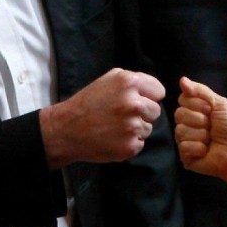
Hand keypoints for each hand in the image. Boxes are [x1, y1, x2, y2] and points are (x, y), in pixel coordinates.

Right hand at [40, 68, 164, 167]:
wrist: (67, 129)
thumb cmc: (88, 103)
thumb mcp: (109, 79)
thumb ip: (133, 81)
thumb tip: (156, 91)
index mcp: (129, 82)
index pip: (159, 91)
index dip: (148, 96)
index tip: (136, 100)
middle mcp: (133, 103)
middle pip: (156, 111)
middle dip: (143, 113)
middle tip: (122, 115)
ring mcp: (132, 126)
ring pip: (148, 128)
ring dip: (136, 129)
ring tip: (115, 126)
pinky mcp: (130, 146)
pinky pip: (140, 143)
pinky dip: (129, 143)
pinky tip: (113, 138)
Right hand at [174, 77, 226, 186]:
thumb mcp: (219, 103)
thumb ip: (200, 91)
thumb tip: (182, 80)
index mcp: (193, 111)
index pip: (182, 100)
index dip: (196, 104)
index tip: (210, 110)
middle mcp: (186, 124)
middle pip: (178, 114)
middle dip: (199, 120)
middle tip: (211, 126)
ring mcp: (184, 140)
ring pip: (180, 131)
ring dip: (201, 135)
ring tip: (211, 140)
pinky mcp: (185, 157)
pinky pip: (184, 146)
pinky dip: (198, 148)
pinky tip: (207, 150)